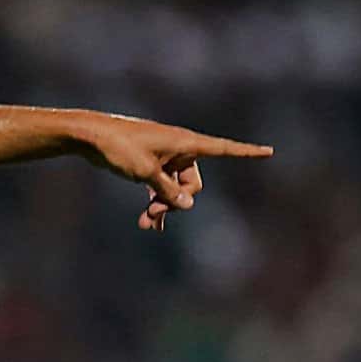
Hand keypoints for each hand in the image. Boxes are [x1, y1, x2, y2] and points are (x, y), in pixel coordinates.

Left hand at [73, 114, 272, 231]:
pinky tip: (148, 223)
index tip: (270, 152)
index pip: (225, 148)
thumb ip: (169, 191)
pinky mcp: (150, 165)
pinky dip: (156, 202)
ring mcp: (165, 157)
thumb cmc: (119, 148)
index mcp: (186, 143)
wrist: (91, 137)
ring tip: (145, 224)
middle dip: (177, 203)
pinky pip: (161, 187)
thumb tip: (189, 204)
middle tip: (153, 217)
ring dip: (163, 207)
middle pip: (193, 183)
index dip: (247, 152)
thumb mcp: (147, 173)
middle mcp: (180, 148)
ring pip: (175, 189)